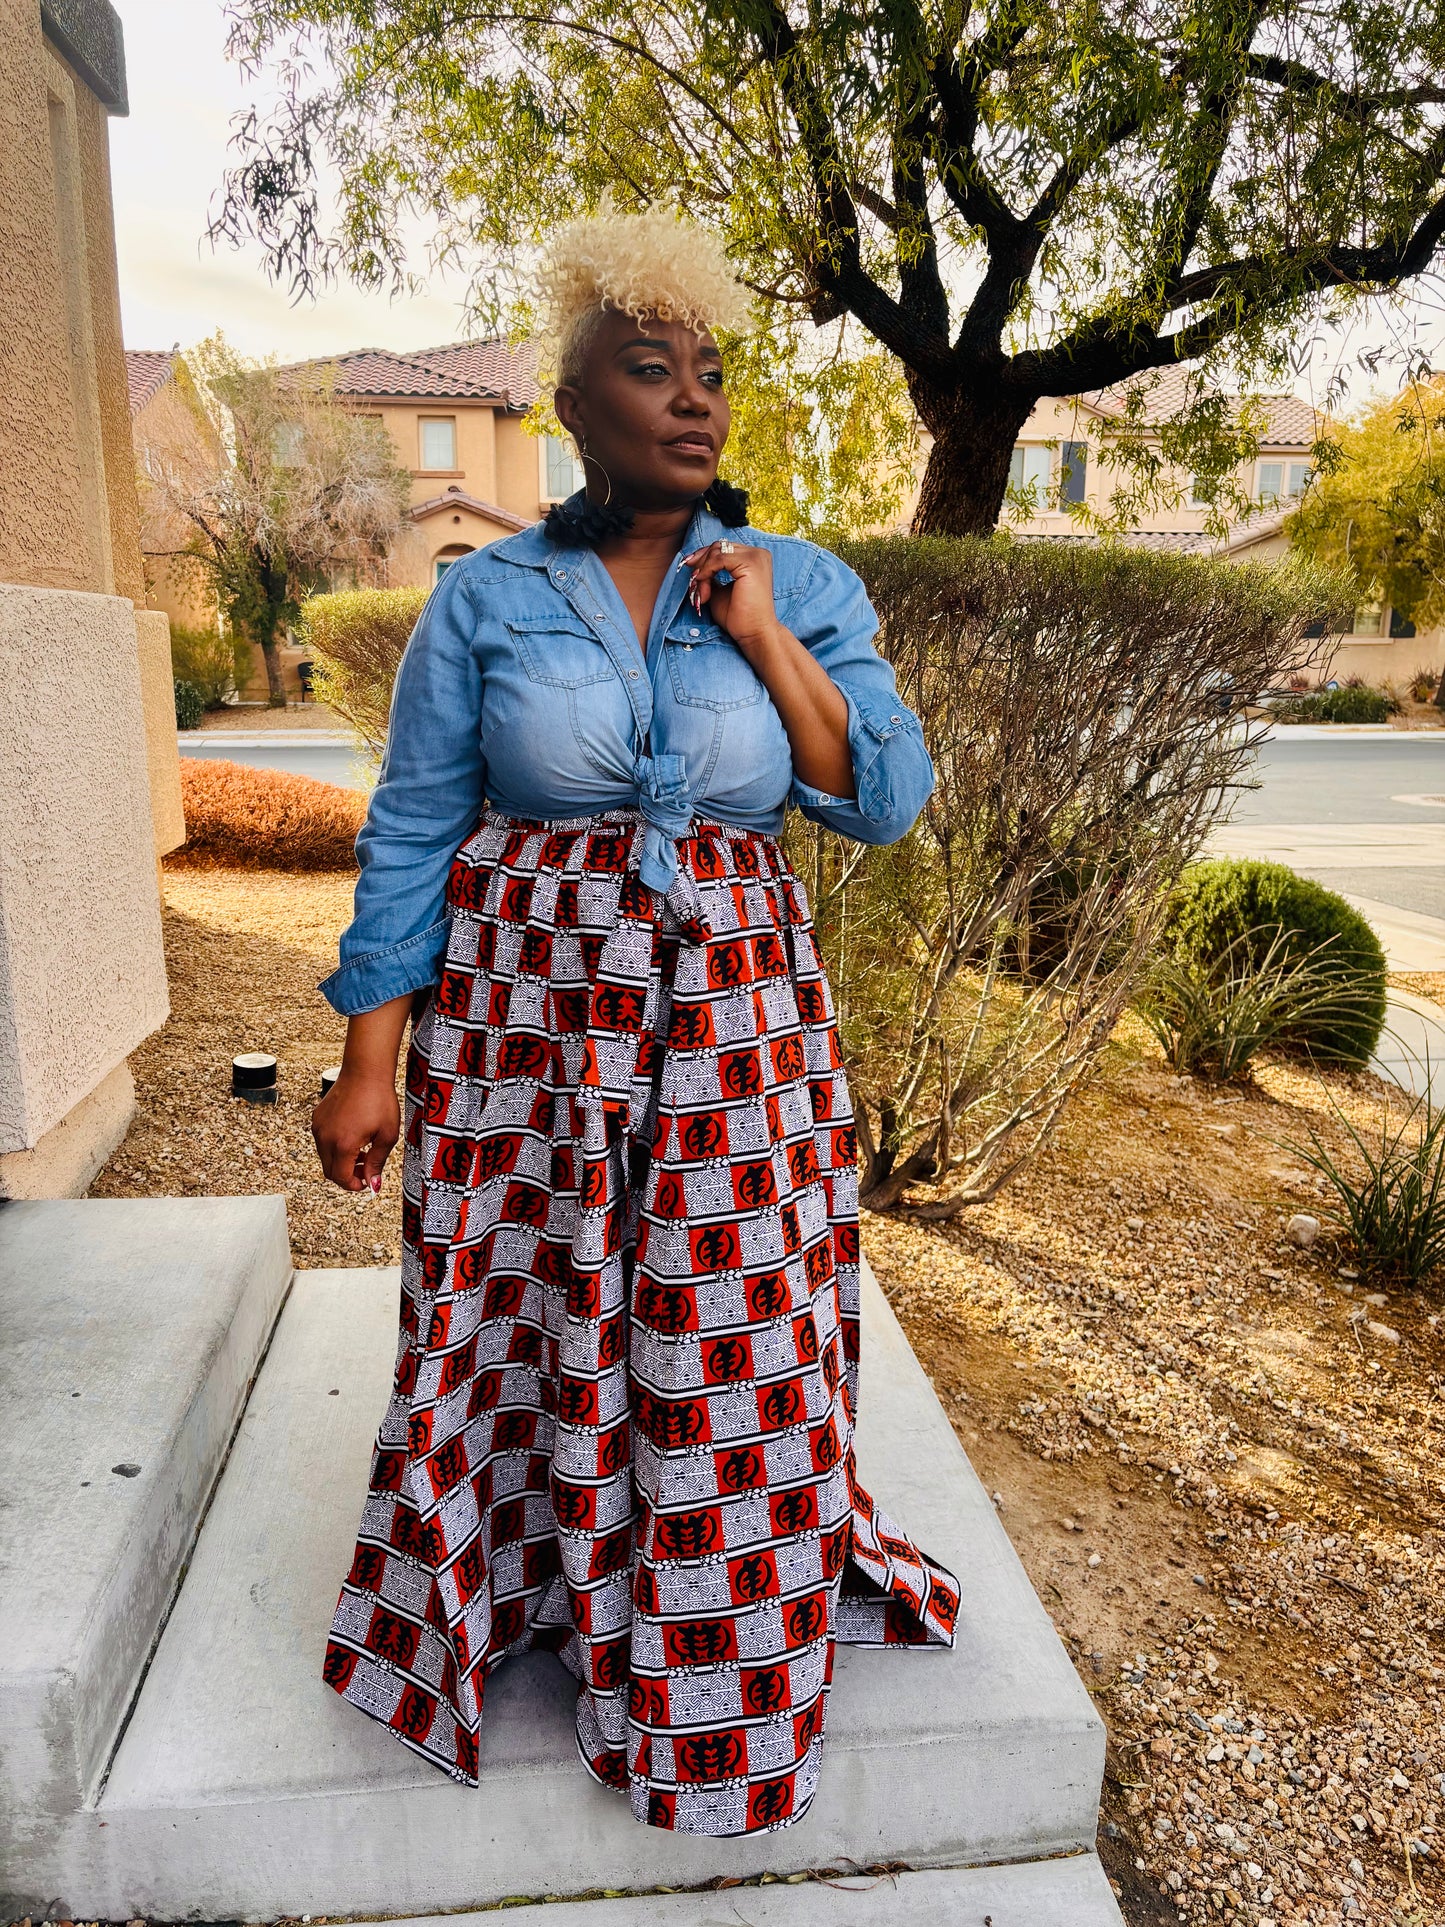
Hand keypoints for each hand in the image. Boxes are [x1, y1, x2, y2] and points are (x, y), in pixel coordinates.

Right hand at [312, 1069, 399, 1192]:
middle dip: (348, 1176)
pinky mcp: (317, 1118)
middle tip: (365, 1169)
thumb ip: (377, 1162)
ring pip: (325, 1157)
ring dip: (341, 1161)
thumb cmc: (379, 1100)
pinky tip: (353, 1137)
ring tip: (362, 1150)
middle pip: (330, 1171)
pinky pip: (322, 1142)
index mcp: (343, 1144)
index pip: (341, 1178)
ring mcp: (319, 1127)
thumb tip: (372, 1183)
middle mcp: (325, 1137)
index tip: (366, 1183)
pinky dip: (335, 1147)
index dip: (354, 1186)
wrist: (365, 1072)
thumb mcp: (387, 1135)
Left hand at [681, 541, 782, 658]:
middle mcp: (757, 553)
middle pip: (718, 546)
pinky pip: (718, 559)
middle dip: (701, 565)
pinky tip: (704, 589)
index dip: (703, 558)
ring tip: (703, 594)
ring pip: (716, 551)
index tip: (690, 571)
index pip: (722, 548)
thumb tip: (693, 563)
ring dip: (703, 571)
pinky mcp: (750, 563)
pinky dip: (706, 572)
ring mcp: (755, 556)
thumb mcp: (720, 590)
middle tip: (695, 586)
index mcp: (754, 558)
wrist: (754, 633)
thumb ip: (711, 575)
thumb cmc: (740, 616)